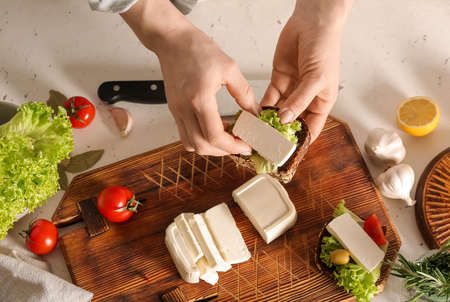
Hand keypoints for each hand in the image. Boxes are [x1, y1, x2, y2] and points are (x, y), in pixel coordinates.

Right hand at [157, 27, 258, 155]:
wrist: (172, 40)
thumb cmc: (197, 49)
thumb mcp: (229, 68)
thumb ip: (244, 94)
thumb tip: (254, 113)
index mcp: (199, 98)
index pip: (214, 136)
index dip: (232, 146)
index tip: (245, 146)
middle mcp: (184, 108)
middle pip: (201, 146)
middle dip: (223, 151)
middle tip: (239, 146)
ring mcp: (176, 111)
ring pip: (191, 144)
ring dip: (210, 147)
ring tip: (227, 139)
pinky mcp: (174, 110)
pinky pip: (185, 135)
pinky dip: (201, 139)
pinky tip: (214, 129)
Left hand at [261, 0, 352, 141]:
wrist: (312, 23)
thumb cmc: (325, 48)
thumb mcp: (316, 79)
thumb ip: (299, 101)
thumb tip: (285, 119)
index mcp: (322, 101)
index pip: (311, 128)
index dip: (300, 141)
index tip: (287, 152)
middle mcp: (306, 98)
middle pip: (292, 122)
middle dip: (281, 133)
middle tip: (267, 144)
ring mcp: (292, 90)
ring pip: (278, 111)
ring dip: (269, 121)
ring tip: (258, 132)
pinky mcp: (279, 80)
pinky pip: (269, 98)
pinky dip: (262, 107)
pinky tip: (255, 116)